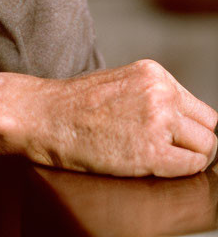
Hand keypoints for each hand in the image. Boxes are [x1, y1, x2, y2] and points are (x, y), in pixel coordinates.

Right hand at [0, 59, 217, 176]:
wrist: (43, 116)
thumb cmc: (73, 105)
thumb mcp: (119, 84)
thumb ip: (151, 95)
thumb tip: (182, 122)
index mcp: (153, 73)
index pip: (199, 107)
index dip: (189, 127)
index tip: (176, 138)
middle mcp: (160, 91)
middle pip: (208, 127)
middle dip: (193, 142)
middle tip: (167, 150)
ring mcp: (158, 120)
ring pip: (205, 147)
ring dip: (186, 157)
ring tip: (155, 156)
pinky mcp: (152, 150)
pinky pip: (191, 167)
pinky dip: (177, 171)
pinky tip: (150, 164)